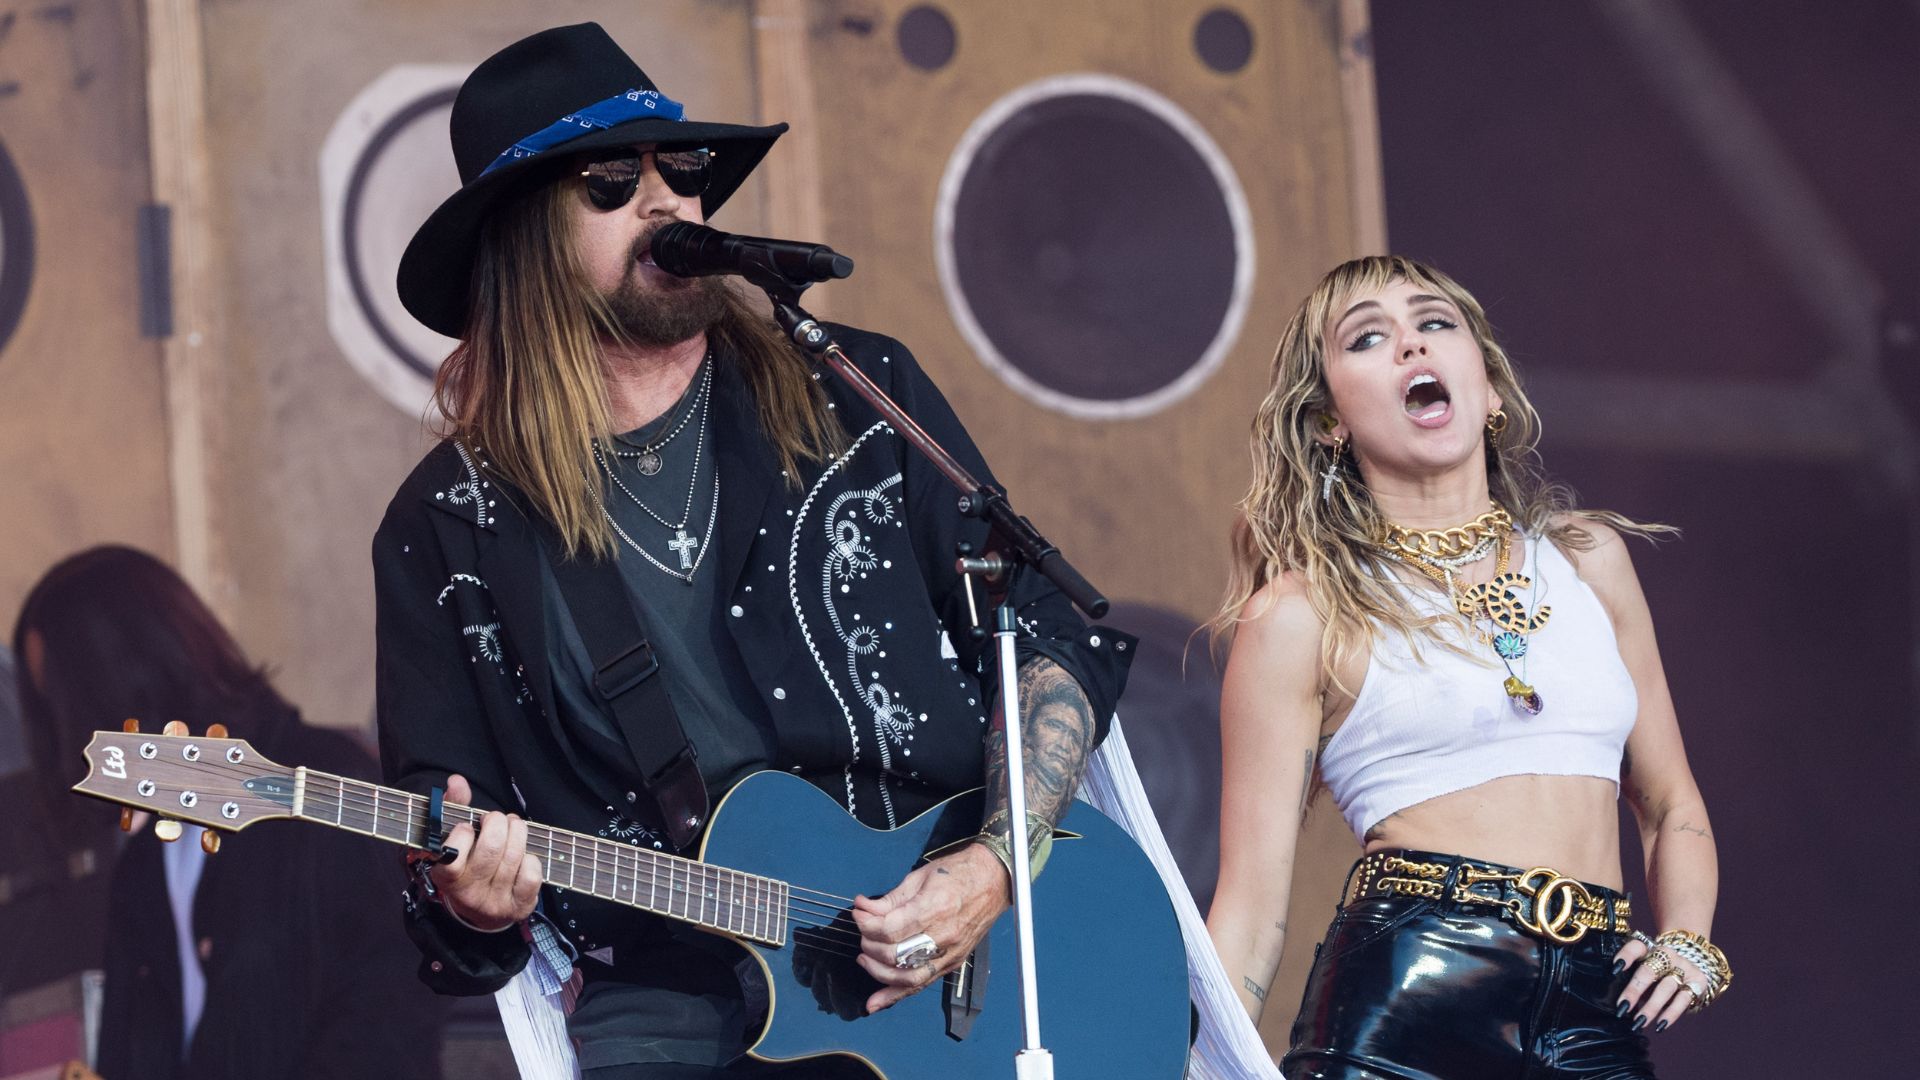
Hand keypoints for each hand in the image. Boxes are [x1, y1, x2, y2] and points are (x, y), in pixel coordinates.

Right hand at [424, 774, 542, 931]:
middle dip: (498, 823)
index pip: (452, 853)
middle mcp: (468, 893)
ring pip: (514, 857)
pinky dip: (531, 858)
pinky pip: (531, 875)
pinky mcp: (517, 907)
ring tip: (513, 827)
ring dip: (518, 832)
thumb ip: (454, 807)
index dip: (464, 833)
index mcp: (445, 876)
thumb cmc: (467, 863)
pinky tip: (523, 856)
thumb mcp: (454, 838)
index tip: (468, 826)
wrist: (480, 910)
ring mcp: (493, 903)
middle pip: (491, 849)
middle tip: (496, 819)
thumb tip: (457, 781)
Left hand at [851, 842, 1009, 1013]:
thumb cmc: (959, 873)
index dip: (866, 924)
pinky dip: (896, 995)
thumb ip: (890, 899)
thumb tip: (863, 909)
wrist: (994, 880)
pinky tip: (876, 1002)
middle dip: (870, 944)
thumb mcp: (920, 877)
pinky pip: (921, 984)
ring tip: (865, 957)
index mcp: (934, 908)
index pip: (889, 929)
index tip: (859, 914)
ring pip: (906, 977)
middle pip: (895, 955)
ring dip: (878, 972)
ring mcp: (949, 953)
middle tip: (864, 931)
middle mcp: (943, 935)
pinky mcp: (952, 962)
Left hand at [1612, 935, 1704, 1033]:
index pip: (1637, 947)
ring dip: (1651, 1006)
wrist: (1691, 968)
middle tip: (1622, 1006)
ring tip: (1639, 1021)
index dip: (1626, 955)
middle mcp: (1668, 956)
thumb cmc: (1659, 972)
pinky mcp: (1697, 983)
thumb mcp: (1645, 969)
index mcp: (1650, 949)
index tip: (1615, 969)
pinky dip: (1670, 1014)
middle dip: (1634, 990)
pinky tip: (1660, 1024)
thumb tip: (1616, 1002)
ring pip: (1666, 988)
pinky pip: (1683, 1000)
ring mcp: (1684, 969)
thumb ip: (1631, 978)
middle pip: (1649, 971)